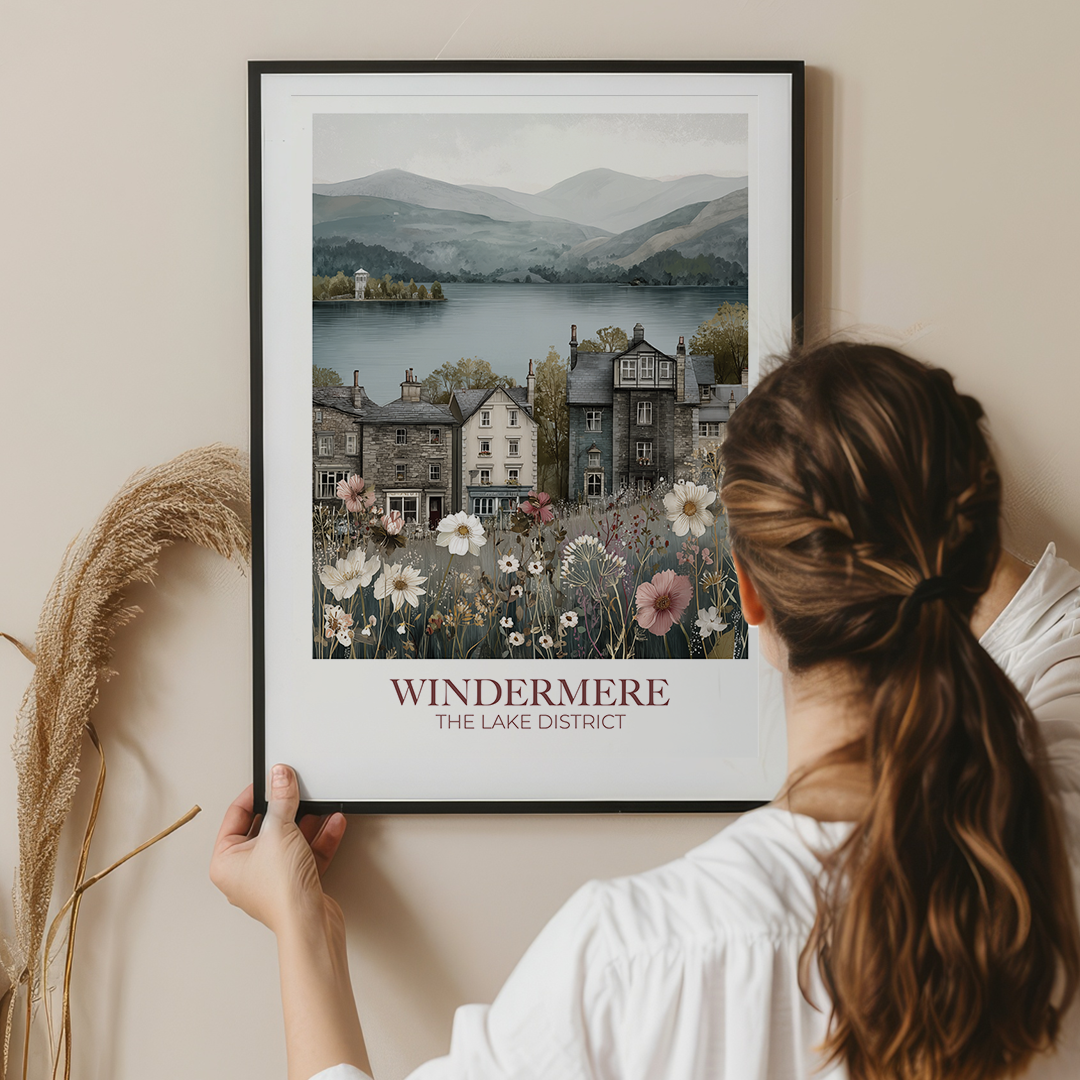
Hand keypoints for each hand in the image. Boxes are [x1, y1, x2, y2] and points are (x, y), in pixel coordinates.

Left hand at [210, 764, 346, 937]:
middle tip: (296, 790)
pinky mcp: (296, 884)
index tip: (271, 779)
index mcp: (226, 862)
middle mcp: (245, 872)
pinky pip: (306, 853)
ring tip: (320, 805)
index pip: (236, 817)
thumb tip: (279, 778)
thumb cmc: (281, 892)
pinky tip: (333, 823)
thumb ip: (282, 799)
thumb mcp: (280, 831)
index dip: (255, 794)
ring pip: (289, 840)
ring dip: (307, 822)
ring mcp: (272, 879)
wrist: (309, 924)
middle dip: (286, 809)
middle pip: (266, 828)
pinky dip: (319, 838)